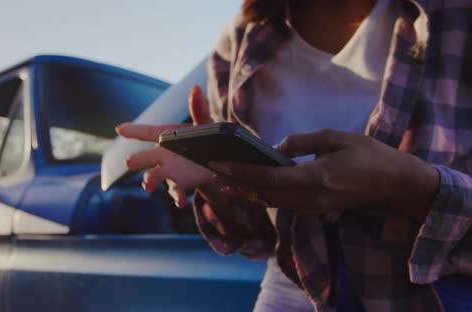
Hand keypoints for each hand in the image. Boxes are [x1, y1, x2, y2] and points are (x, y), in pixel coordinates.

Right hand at [116, 85, 214, 206]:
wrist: (216, 163)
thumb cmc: (204, 140)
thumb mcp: (204, 125)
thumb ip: (199, 109)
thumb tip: (196, 89)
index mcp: (165, 137)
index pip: (147, 132)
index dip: (134, 130)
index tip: (119, 128)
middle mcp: (162, 155)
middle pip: (146, 158)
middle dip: (137, 160)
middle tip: (129, 162)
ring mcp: (169, 172)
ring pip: (156, 176)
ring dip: (151, 180)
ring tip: (147, 185)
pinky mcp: (180, 184)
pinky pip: (176, 192)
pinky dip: (177, 197)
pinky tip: (179, 202)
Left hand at [209, 129, 439, 218]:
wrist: (396, 183)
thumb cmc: (370, 155)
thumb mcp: (335, 138)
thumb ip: (302, 142)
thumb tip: (274, 149)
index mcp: (315, 178)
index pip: (268, 178)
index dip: (240, 171)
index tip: (218, 162)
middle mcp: (311, 198)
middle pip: (263, 194)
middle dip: (236, 181)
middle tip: (213, 168)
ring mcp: (314, 206)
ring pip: (271, 202)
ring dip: (247, 190)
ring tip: (225, 176)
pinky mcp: (317, 208)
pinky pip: (283, 204)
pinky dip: (263, 195)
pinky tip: (252, 184)